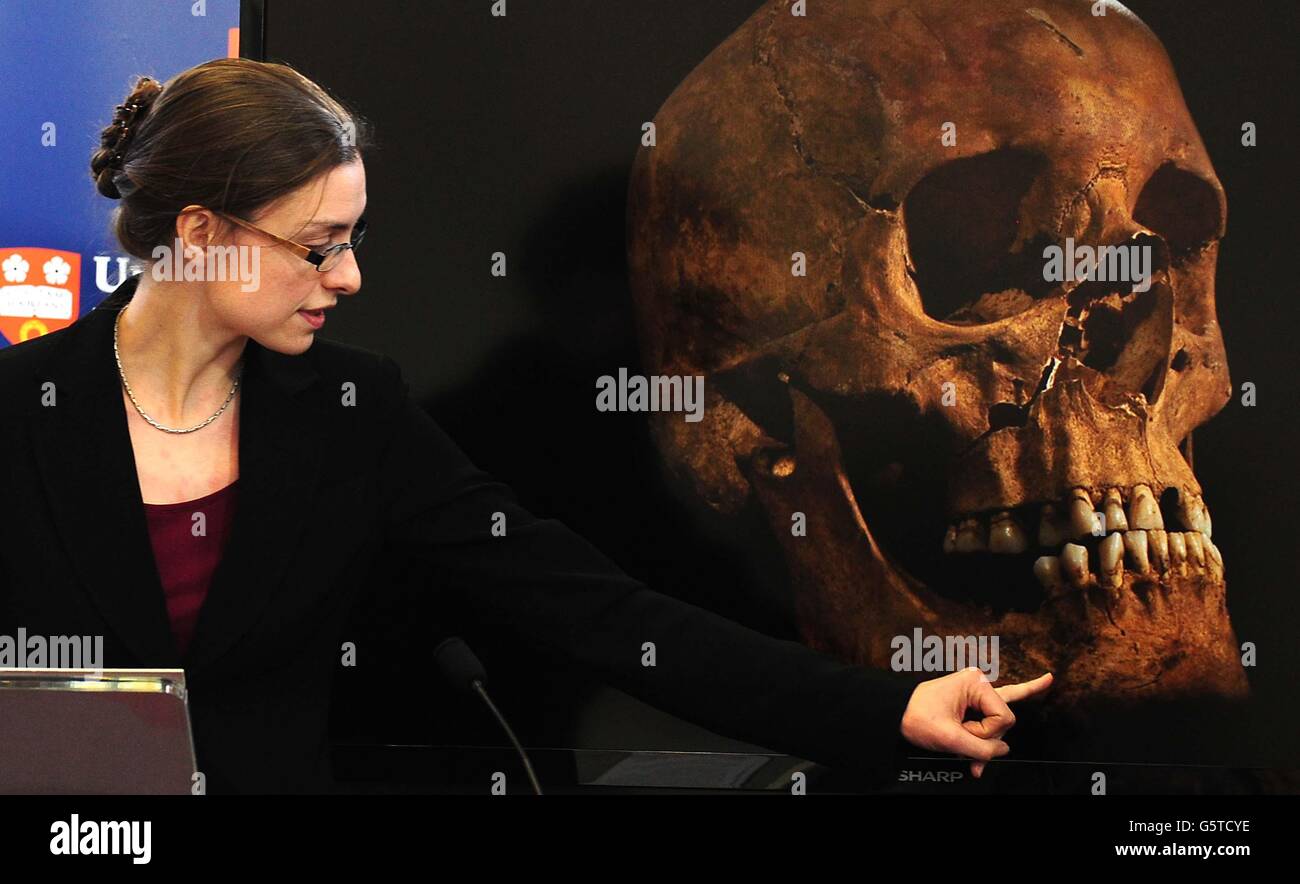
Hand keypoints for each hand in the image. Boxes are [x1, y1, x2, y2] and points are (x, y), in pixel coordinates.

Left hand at [899, 668, 1053, 777]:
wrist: (893, 713)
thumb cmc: (916, 718)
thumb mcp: (949, 738)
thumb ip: (982, 749)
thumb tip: (1004, 751)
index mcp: (974, 683)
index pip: (1003, 717)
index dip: (987, 733)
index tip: (964, 732)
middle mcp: (979, 683)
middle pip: (1003, 721)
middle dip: (984, 738)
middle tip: (959, 738)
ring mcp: (977, 692)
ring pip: (997, 725)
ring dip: (982, 744)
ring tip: (964, 752)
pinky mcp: (973, 702)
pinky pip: (999, 707)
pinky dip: (1018, 701)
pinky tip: (1047, 680)